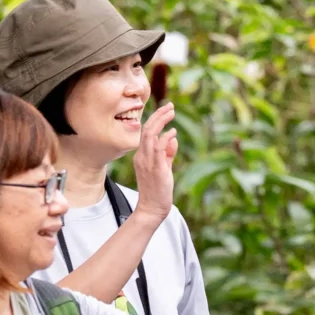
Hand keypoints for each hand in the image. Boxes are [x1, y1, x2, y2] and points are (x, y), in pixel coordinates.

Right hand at [131, 103, 177, 221]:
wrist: (151, 208)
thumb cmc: (157, 190)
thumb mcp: (163, 168)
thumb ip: (168, 154)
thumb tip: (173, 138)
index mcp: (142, 156)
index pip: (146, 132)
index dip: (155, 119)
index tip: (166, 110)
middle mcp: (142, 156)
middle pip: (147, 129)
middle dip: (158, 115)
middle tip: (170, 106)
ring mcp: (148, 162)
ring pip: (150, 134)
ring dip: (161, 121)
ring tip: (172, 111)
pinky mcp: (156, 168)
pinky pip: (158, 148)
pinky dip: (165, 137)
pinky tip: (173, 132)